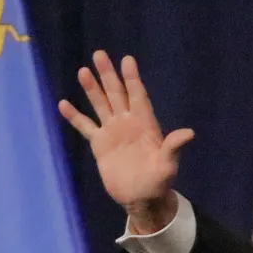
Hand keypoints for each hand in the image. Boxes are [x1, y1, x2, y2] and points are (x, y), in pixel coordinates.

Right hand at [58, 51, 194, 233]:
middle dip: (108, 75)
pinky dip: (75, 116)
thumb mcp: (168, 165)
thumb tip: (189, 133)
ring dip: (92, 89)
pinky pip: (85, 126)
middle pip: (116, 94)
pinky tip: (64, 104)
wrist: (140, 198)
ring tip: (83, 71)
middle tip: (99, 54)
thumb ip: (173, 147)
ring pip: (100, 105)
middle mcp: (127, 123)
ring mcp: (112, 132)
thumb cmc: (158, 182)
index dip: (132, 79)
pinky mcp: (99, 144)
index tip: (127, 60)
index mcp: (145, 124)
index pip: (137, 96)